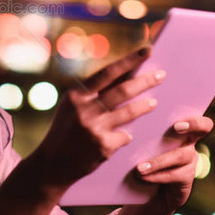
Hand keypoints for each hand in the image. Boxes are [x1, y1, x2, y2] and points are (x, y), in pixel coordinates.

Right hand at [31, 48, 163, 187]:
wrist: (52, 164)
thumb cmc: (64, 131)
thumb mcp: (71, 106)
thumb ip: (92, 93)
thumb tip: (123, 76)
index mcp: (77, 95)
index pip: (108, 72)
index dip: (130, 60)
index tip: (148, 50)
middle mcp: (85, 109)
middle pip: (123, 90)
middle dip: (146, 81)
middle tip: (162, 75)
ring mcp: (95, 128)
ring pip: (129, 112)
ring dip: (144, 106)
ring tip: (153, 102)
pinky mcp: (104, 146)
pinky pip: (124, 136)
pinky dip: (126, 135)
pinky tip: (124, 136)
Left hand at [135, 115, 213, 214]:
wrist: (150, 191)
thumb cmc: (144, 155)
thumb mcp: (144, 140)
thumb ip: (144, 127)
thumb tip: (128, 114)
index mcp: (180, 126)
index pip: (194, 113)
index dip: (194, 117)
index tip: (177, 120)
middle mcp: (190, 141)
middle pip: (204, 127)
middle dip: (192, 124)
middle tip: (175, 127)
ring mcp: (191, 160)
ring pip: (180, 155)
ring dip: (158, 161)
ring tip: (139, 167)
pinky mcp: (186, 178)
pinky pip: (173, 175)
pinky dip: (155, 175)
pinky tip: (142, 176)